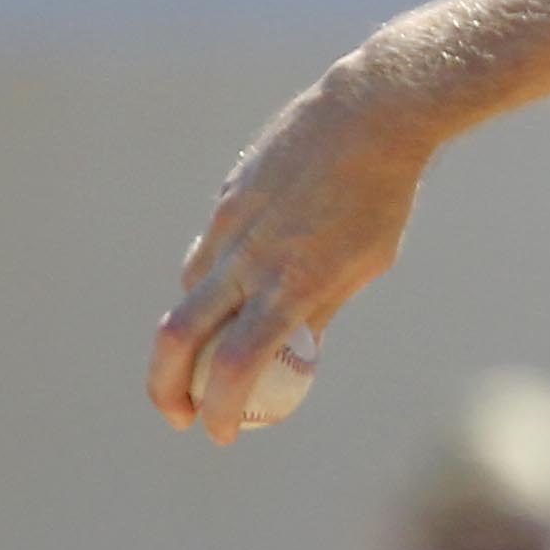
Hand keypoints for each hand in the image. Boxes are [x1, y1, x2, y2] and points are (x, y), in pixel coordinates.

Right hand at [148, 62, 435, 442]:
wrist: (371, 114)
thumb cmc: (382, 197)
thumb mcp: (365, 263)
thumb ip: (320, 309)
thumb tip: (294, 356)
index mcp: (292, 284)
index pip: (235, 366)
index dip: (219, 409)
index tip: (221, 435)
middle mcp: (250, 259)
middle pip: (179, 337)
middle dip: (166, 387)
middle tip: (179, 415)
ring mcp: (231, 225)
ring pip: (187, 293)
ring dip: (184, 337)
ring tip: (204, 358)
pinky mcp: (226, 198)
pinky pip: (204, 253)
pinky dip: (206, 283)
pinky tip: (227, 292)